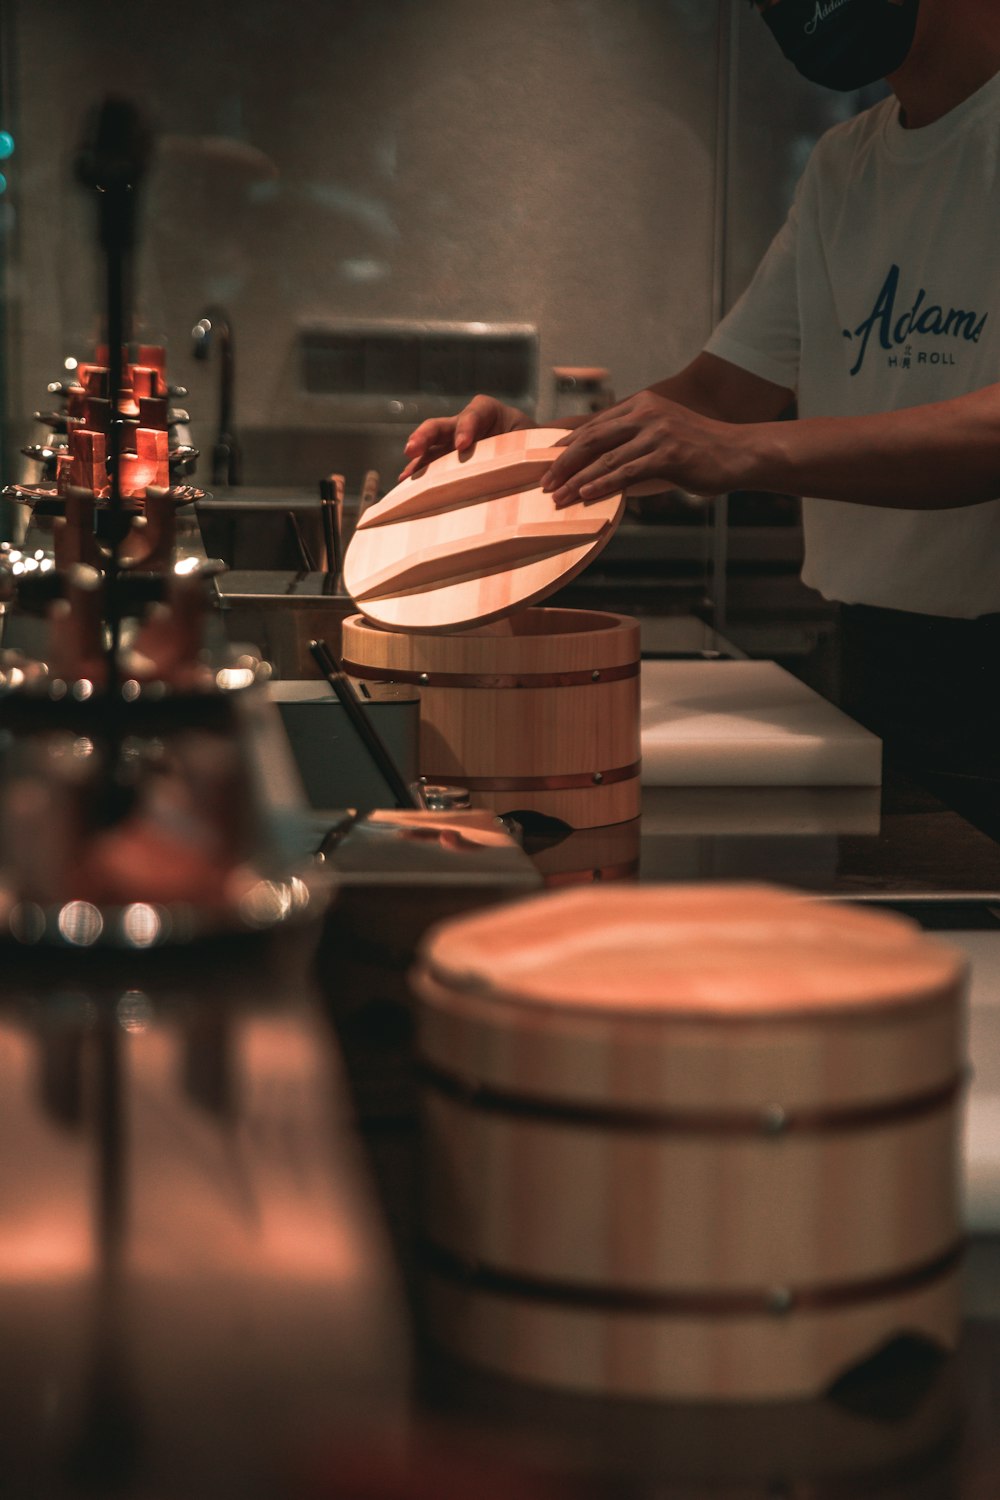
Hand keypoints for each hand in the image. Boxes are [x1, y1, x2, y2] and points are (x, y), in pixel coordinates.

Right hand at [399, 395, 535, 478]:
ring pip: (429, 446)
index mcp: (487, 412)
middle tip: (412, 450)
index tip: (462, 446)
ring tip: (404, 475)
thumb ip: (526, 445)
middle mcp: (464, 425)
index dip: (466, 428)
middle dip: (424, 437)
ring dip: (415, 460)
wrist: (531, 453)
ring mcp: (451, 443)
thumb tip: (527, 467)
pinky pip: (429, 465)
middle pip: (440, 426)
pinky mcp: (447, 461)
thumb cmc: (534, 443)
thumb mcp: (534, 439)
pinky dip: (418, 475)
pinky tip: (405, 487)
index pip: (473, 415)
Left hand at [540, 390, 743, 504]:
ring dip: (577, 480)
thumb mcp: (662, 436)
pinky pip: (626, 472)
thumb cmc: (700, 450)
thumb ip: (633, 443)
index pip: (594, 426)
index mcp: (642, 404)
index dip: (567, 446)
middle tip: (543, 483)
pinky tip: (585, 495)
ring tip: (558, 497)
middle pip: (593, 439)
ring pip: (605, 459)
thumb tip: (601, 464)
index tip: (547, 464)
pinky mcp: (668, 455)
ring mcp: (657, 432)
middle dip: (563, 463)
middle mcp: (647, 413)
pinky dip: (602, 485)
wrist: (739, 453)